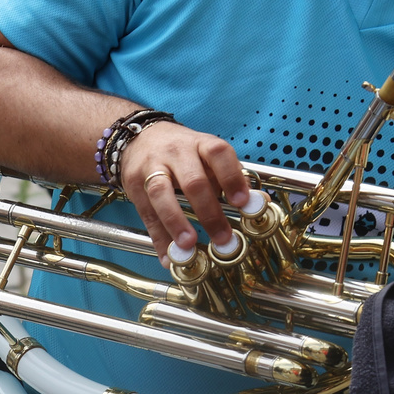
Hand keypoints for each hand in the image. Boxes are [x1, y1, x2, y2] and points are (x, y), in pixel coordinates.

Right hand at [122, 122, 250, 256]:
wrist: (141, 137)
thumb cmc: (183, 151)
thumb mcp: (207, 155)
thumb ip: (231, 177)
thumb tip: (259, 202)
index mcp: (200, 143)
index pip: (218, 153)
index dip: (231, 177)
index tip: (242, 202)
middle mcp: (176, 152)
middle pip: (193, 180)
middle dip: (209, 212)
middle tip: (223, 237)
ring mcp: (152, 167)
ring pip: (162, 193)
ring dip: (176, 222)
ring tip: (189, 244)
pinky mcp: (134, 185)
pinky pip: (147, 214)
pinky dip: (158, 238)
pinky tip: (168, 256)